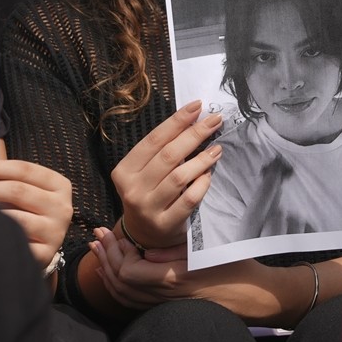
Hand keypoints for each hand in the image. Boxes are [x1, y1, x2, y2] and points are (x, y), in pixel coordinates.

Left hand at [0, 158, 72, 266]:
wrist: (38, 249)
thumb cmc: (26, 213)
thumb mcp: (25, 191)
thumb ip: (7, 177)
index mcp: (59, 186)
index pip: (24, 170)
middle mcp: (61, 208)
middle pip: (17, 191)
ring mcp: (55, 232)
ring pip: (14, 217)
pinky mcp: (45, 254)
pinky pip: (13, 241)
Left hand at [90, 228, 293, 324]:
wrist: (252, 294)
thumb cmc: (234, 266)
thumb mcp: (207, 247)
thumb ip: (173, 250)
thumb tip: (145, 249)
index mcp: (173, 279)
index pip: (129, 272)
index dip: (119, 253)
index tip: (118, 234)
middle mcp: (165, 296)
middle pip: (121, 284)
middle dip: (106, 258)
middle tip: (99, 236)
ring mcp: (165, 304)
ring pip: (124, 295)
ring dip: (108, 272)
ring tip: (100, 251)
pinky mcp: (168, 306)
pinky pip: (134, 301)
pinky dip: (119, 286)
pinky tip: (114, 273)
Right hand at [110, 100, 222, 248]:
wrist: (145, 235)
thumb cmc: (149, 194)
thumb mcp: (145, 172)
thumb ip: (162, 151)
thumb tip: (193, 120)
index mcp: (124, 171)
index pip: (153, 140)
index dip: (177, 121)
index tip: (197, 106)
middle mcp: (132, 189)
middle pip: (168, 155)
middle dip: (194, 134)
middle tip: (215, 120)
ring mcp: (148, 208)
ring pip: (179, 177)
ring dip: (202, 159)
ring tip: (217, 148)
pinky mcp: (165, 224)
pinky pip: (189, 199)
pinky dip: (202, 184)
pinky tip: (209, 173)